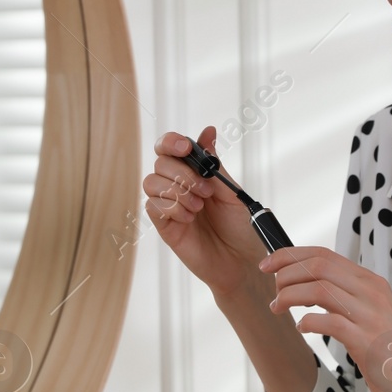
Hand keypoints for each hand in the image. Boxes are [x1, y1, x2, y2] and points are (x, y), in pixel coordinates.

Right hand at [145, 127, 271, 298]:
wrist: (241, 260)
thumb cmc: (239, 226)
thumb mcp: (231, 191)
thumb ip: (215, 164)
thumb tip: (208, 131)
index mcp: (193, 172)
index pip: (169, 147)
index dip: (172, 142)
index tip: (185, 147)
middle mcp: (177, 186)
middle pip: (160, 162)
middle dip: (183, 174)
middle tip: (206, 192)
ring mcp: (168, 205)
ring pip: (151, 182)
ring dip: (177, 191)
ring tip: (199, 207)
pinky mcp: (164, 225)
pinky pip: (152, 206)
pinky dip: (172, 208)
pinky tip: (189, 218)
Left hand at [258, 244, 391, 391]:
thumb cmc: (388, 348)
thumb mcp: (368, 311)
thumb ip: (342, 294)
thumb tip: (303, 283)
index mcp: (369, 281)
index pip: (324, 255)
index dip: (290, 256)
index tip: (268, 264)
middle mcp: (371, 291)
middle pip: (319, 266)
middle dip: (286, 274)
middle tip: (273, 290)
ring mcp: (370, 315)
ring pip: (320, 289)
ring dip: (290, 296)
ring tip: (279, 307)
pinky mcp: (367, 340)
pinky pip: (329, 322)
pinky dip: (307, 322)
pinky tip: (302, 328)